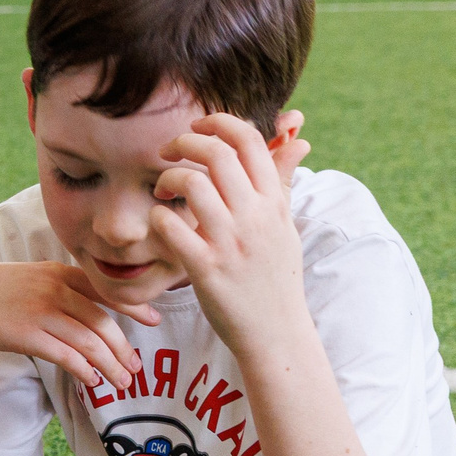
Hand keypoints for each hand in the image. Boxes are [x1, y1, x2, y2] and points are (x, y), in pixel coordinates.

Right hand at [0, 261, 161, 389]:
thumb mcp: (28, 278)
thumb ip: (56, 285)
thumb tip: (84, 306)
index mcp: (57, 272)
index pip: (106, 289)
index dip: (133, 306)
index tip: (152, 320)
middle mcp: (54, 289)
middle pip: (103, 321)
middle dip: (124, 348)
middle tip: (136, 368)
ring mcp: (41, 311)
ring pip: (90, 341)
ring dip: (111, 366)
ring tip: (122, 383)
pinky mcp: (27, 334)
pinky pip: (68, 355)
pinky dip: (85, 370)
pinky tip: (92, 381)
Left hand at [151, 114, 310, 353]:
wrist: (276, 333)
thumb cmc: (276, 276)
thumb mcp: (286, 225)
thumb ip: (282, 181)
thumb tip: (298, 139)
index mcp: (273, 202)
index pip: (248, 141)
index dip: (218, 122)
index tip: (196, 128)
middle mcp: (255, 216)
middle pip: (216, 153)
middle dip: (184, 143)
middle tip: (169, 153)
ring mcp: (230, 242)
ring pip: (191, 183)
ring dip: (167, 179)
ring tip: (163, 192)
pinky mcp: (206, 268)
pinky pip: (170, 226)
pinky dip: (157, 217)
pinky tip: (160, 223)